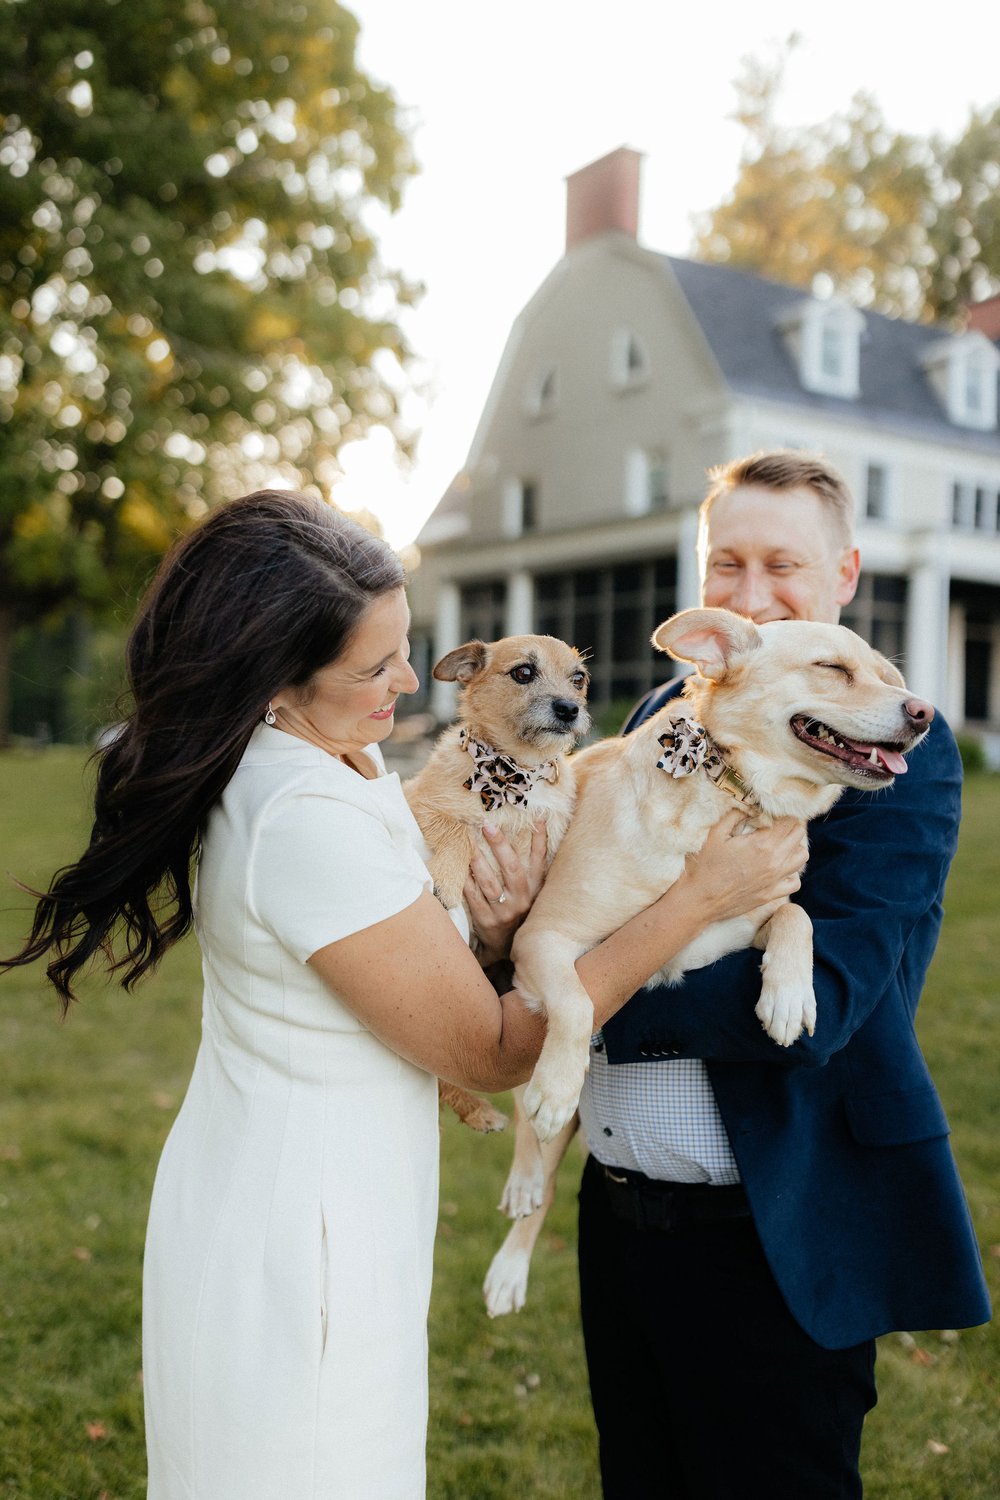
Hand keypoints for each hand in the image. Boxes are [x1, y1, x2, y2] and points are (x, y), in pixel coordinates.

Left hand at [464, 819, 547, 965]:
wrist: (508, 945)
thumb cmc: (521, 907)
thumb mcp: (533, 887)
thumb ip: (534, 861)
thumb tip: (536, 824)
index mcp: (536, 888)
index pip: (541, 860)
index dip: (540, 839)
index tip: (538, 818)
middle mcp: (522, 899)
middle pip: (512, 868)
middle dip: (499, 845)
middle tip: (487, 825)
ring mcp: (504, 911)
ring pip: (490, 883)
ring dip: (478, 861)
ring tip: (469, 843)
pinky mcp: (486, 920)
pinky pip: (473, 896)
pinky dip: (467, 880)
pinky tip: (460, 866)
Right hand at [682, 810, 807, 923]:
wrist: (701, 899)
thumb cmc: (706, 866)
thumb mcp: (716, 834)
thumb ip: (735, 815)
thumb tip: (749, 804)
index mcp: (762, 843)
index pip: (789, 821)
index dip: (785, 812)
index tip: (776, 812)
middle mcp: (774, 861)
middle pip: (798, 835)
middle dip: (792, 825)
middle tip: (779, 823)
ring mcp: (775, 879)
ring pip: (802, 857)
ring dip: (795, 846)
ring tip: (781, 844)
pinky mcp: (772, 894)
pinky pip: (795, 882)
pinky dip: (792, 873)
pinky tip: (780, 868)